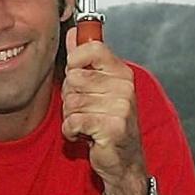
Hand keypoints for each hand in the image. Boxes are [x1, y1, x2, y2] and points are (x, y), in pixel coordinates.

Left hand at [60, 30, 146, 194]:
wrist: (124, 161)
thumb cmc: (109, 122)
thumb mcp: (98, 87)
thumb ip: (86, 59)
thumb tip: (75, 33)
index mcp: (122, 73)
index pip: (92, 49)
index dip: (75, 61)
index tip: (77, 75)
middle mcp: (124, 87)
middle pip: (74, 78)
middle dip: (70, 96)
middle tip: (85, 108)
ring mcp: (121, 107)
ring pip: (71, 101)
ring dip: (71, 116)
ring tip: (86, 122)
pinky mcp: (112, 127)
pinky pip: (73, 121)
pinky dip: (71, 131)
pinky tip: (84, 134)